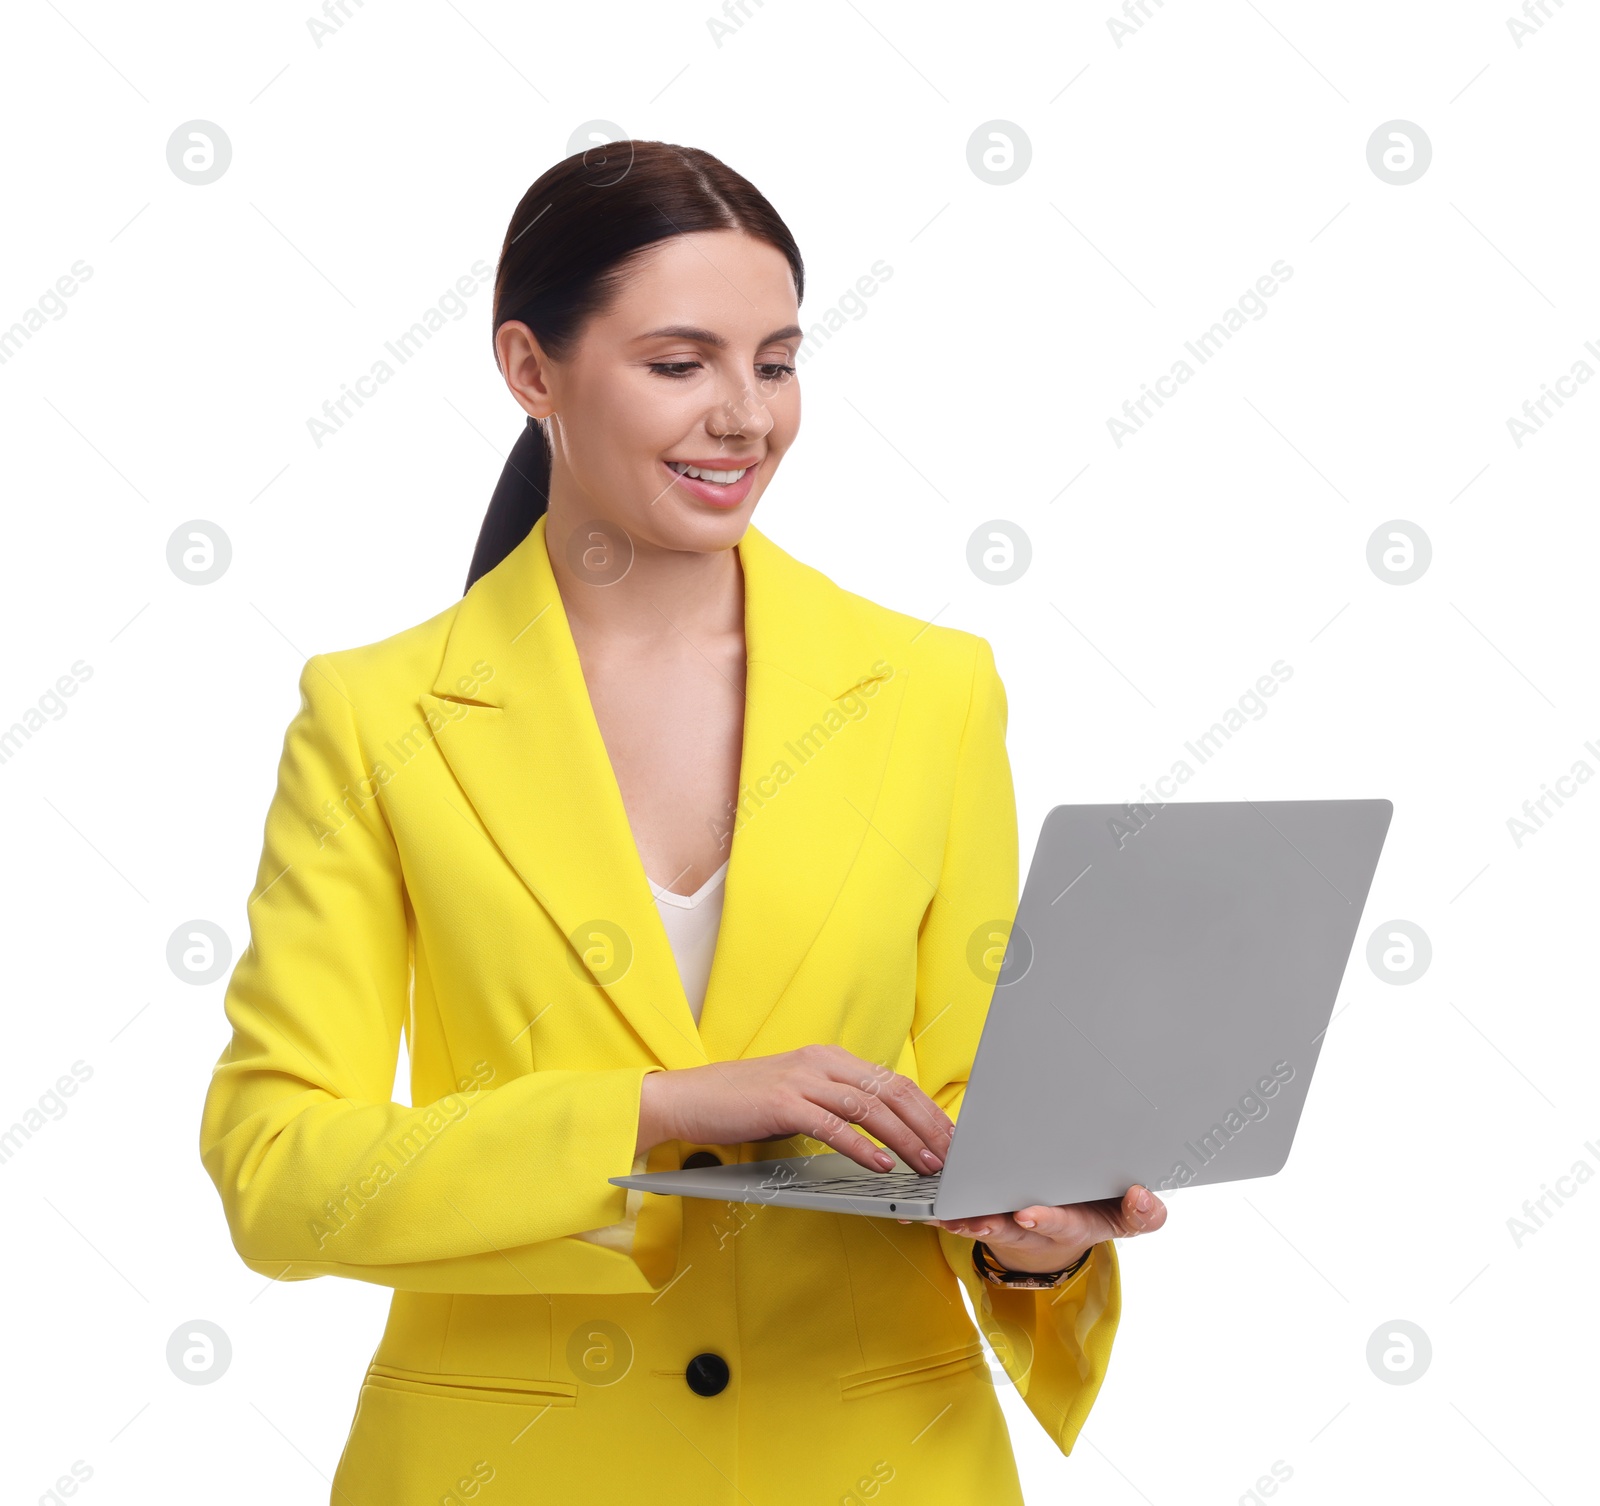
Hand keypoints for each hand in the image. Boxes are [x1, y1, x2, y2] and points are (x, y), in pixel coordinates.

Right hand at [636, 1044, 954, 1172]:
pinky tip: (880, 1165)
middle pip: (891, 1090)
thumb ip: (835, 1103)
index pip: (893, 1081)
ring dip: (904, 1139)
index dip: (927, 1109)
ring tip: (926, 1164)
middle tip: (951, 1155)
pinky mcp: (783, 1102)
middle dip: (927, 1124)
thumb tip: (880, 1131)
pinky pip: (833, 1125)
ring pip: (869, 1108)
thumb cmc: (743, 1104)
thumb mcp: (798, 1095)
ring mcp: (802, 1080)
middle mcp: (821, 1062)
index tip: (949, 1136)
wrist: (689, 1098)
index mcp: (829, 1058)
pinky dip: (861, 1146)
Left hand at [919, 1184, 1167, 1272]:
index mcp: (1074, 1223)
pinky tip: (927, 1208)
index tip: (1028, 1214)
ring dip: (964, 1219)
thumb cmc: (1100, 1207)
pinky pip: (965, 1213)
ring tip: (945, 1215)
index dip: (1045, 1220)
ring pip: (984, 1222)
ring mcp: (1011, 1223)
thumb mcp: (1128, 1216)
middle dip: (994, 1223)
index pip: (1061, 1223)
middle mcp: (1039, 1227)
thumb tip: (1142, 1197)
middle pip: (1013, 1228)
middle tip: (974, 1218)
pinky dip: (947, 1211)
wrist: (1071, 1217)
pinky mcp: (989, 1213)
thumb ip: (1143, 1213)